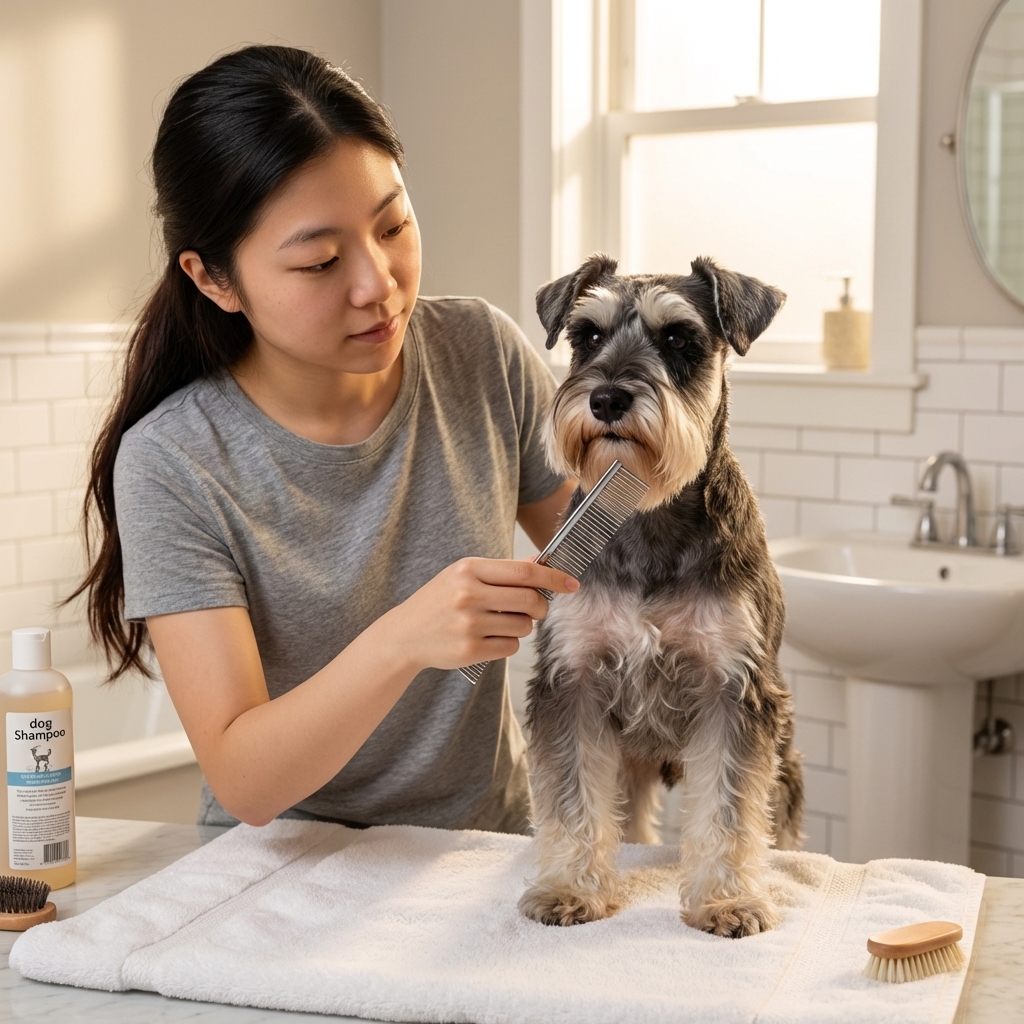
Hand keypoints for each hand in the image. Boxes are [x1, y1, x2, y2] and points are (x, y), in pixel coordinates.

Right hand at [384, 558, 579, 670]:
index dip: (553, 578)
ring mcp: (468, 625)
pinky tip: (488, 638)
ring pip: (523, 626)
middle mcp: (468, 595)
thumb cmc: (439, 601)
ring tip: (500, 623)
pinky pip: (511, 647)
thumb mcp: (464, 576)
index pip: (524, 572)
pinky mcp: (470, 651)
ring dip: (522, 626)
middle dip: (540, 607)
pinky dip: (508, 643)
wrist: (404, 635)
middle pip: (530, 600)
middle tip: (535, 609)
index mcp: (468, 570)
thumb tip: (541, 562)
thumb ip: (502, 571)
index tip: (572, 583)